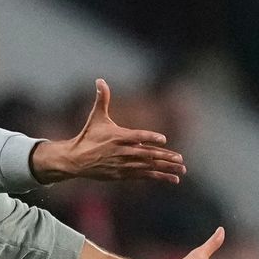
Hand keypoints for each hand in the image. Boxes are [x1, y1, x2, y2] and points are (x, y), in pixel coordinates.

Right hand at [31, 79, 185, 183]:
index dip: (149, 137)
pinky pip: (144, 176)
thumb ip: (102, 99)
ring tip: (181, 169)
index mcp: (117, 136)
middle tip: (180, 158)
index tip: (163, 139)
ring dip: (165, 168)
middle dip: (164, 157)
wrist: (76, 160)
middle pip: (146, 154)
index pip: (136, 136)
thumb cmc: (88, 136)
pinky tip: (172, 178)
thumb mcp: (95, 117)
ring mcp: (123, 164)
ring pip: (147, 167)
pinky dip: (158, 177)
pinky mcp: (123, 175)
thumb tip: (100, 80)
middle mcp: (121, 151)